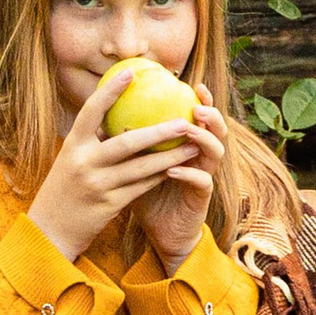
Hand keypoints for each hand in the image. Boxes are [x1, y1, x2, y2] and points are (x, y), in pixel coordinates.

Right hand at [27, 66, 208, 263]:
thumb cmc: (66, 187)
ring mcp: (98, 185)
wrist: (50, 229)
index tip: (132, 72)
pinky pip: (142, 187)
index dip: (110, 91)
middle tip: (183, 120)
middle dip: (159, 131)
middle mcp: (84, 163)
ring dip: (170, 156)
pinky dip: (160, 175)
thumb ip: (92, 138)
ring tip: (193, 145)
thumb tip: (118, 110)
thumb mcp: (72, 159)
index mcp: (73, 145)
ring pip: (142, 168)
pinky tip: (178, 167)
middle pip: (127, 142)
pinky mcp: (110, 205)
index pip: (91, 111)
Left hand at [134, 82, 228, 274]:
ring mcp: (203, 177)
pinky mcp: (201, 199)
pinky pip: (201, 182)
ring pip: (216, 152)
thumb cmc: (145, 195)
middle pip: (216, 129)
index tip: (189, 81)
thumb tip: (98, 117)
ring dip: (204, 139)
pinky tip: (172, 169)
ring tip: (189, 129)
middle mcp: (200, 158)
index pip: (198, 117)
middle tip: (197, 102)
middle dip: (211, 113)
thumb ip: (126, 143)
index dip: (201, 99)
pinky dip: (188, 174)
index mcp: (187, 147)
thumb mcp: (135, 165)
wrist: (159, 233)